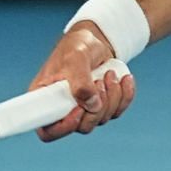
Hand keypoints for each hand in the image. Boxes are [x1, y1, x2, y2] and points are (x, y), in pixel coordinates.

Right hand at [28, 25, 137, 141]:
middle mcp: (63, 108)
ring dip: (112, 97)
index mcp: (46, 98)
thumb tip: (91, 105)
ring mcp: (83, 109)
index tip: (78, 109)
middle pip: (81, 127)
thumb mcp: (76, 58)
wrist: (96, 40)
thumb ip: (81, 81)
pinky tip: (124, 79)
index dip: (63, 127)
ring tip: (109, 73)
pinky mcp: (101, 106)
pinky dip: (124, 96)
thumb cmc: (77, 46)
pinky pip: (117, 111)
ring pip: (101, 119)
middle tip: (99, 81)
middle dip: (97, 107)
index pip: (47, 130)